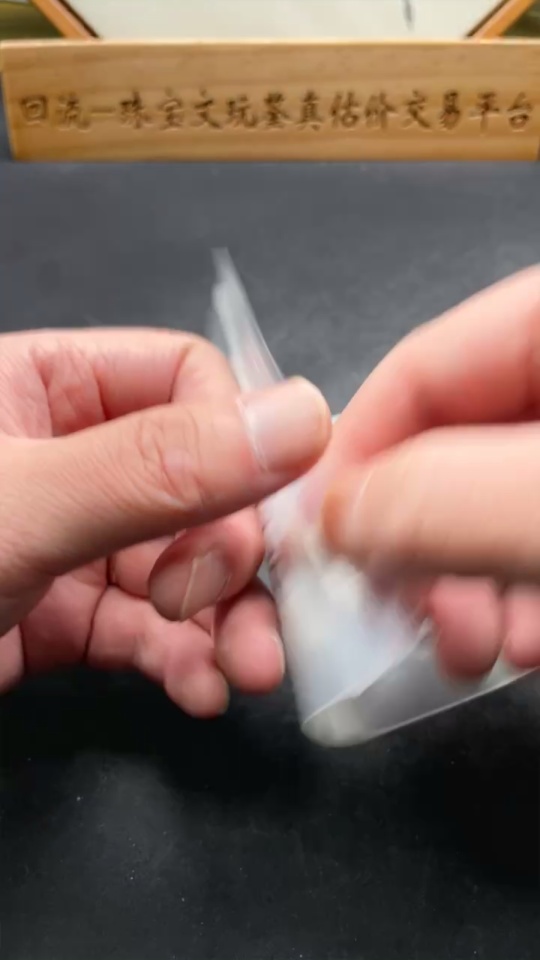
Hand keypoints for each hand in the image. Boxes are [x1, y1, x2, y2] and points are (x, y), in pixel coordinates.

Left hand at [0, 329, 329, 713]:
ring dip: (227, 622)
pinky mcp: (65, 615)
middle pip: (202, 484)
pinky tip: (201, 687)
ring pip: (185, 567)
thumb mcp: (26, 505)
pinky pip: (147, 629)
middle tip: (241, 607)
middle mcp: (70, 455)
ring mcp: (71, 538)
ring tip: (250, 668)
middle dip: (236, 556)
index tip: (249, 521)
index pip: (188, 379)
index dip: (235, 447)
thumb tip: (298, 421)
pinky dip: (182, 659)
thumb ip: (156, 467)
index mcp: (48, 385)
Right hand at [321, 266, 539, 676]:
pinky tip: (523, 640)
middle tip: (394, 611)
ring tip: (468, 646)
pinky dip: (523, 590)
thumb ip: (445, 500)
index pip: (423, 364)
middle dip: (416, 541)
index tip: (315, 542)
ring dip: (467, 584)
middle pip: (456, 440)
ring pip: (498, 498)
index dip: (353, 455)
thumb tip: (339, 517)